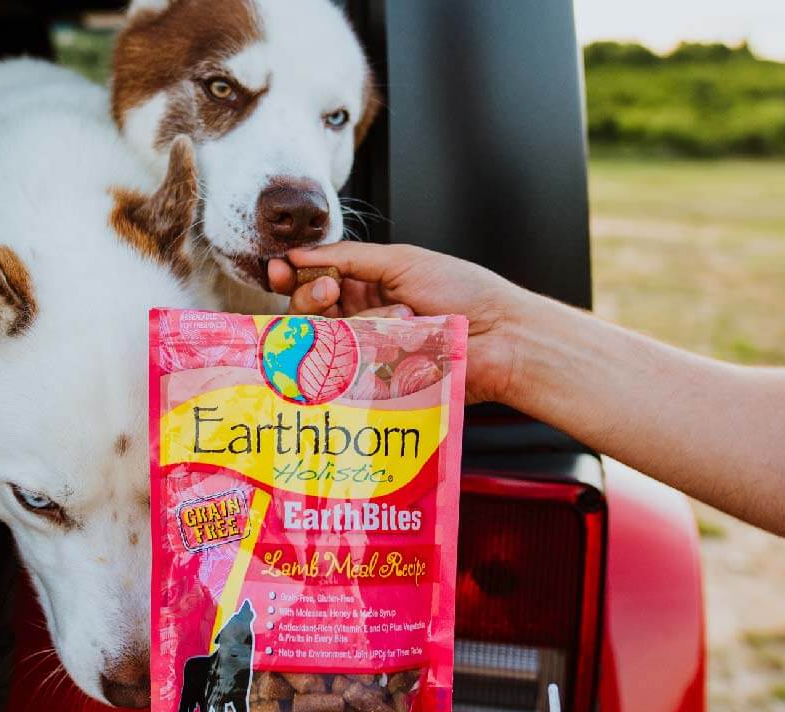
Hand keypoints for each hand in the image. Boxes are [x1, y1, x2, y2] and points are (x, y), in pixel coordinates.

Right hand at [268, 242, 530, 404]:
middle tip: (331, 291)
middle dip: (311, 299)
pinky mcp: (378, 384)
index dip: (293, 276)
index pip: (314, 282)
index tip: (281, 268)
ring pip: (327, 342)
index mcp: (367, 287)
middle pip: (307, 315)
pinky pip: (352, 368)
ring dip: (360, 325)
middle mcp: (362, 320)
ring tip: (400, 317)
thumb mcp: (403, 261)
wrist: (504, 336)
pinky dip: (375, 349)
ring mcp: (369, 353)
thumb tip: (302, 254)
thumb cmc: (465, 293)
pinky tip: (405, 343)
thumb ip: (348, 258)